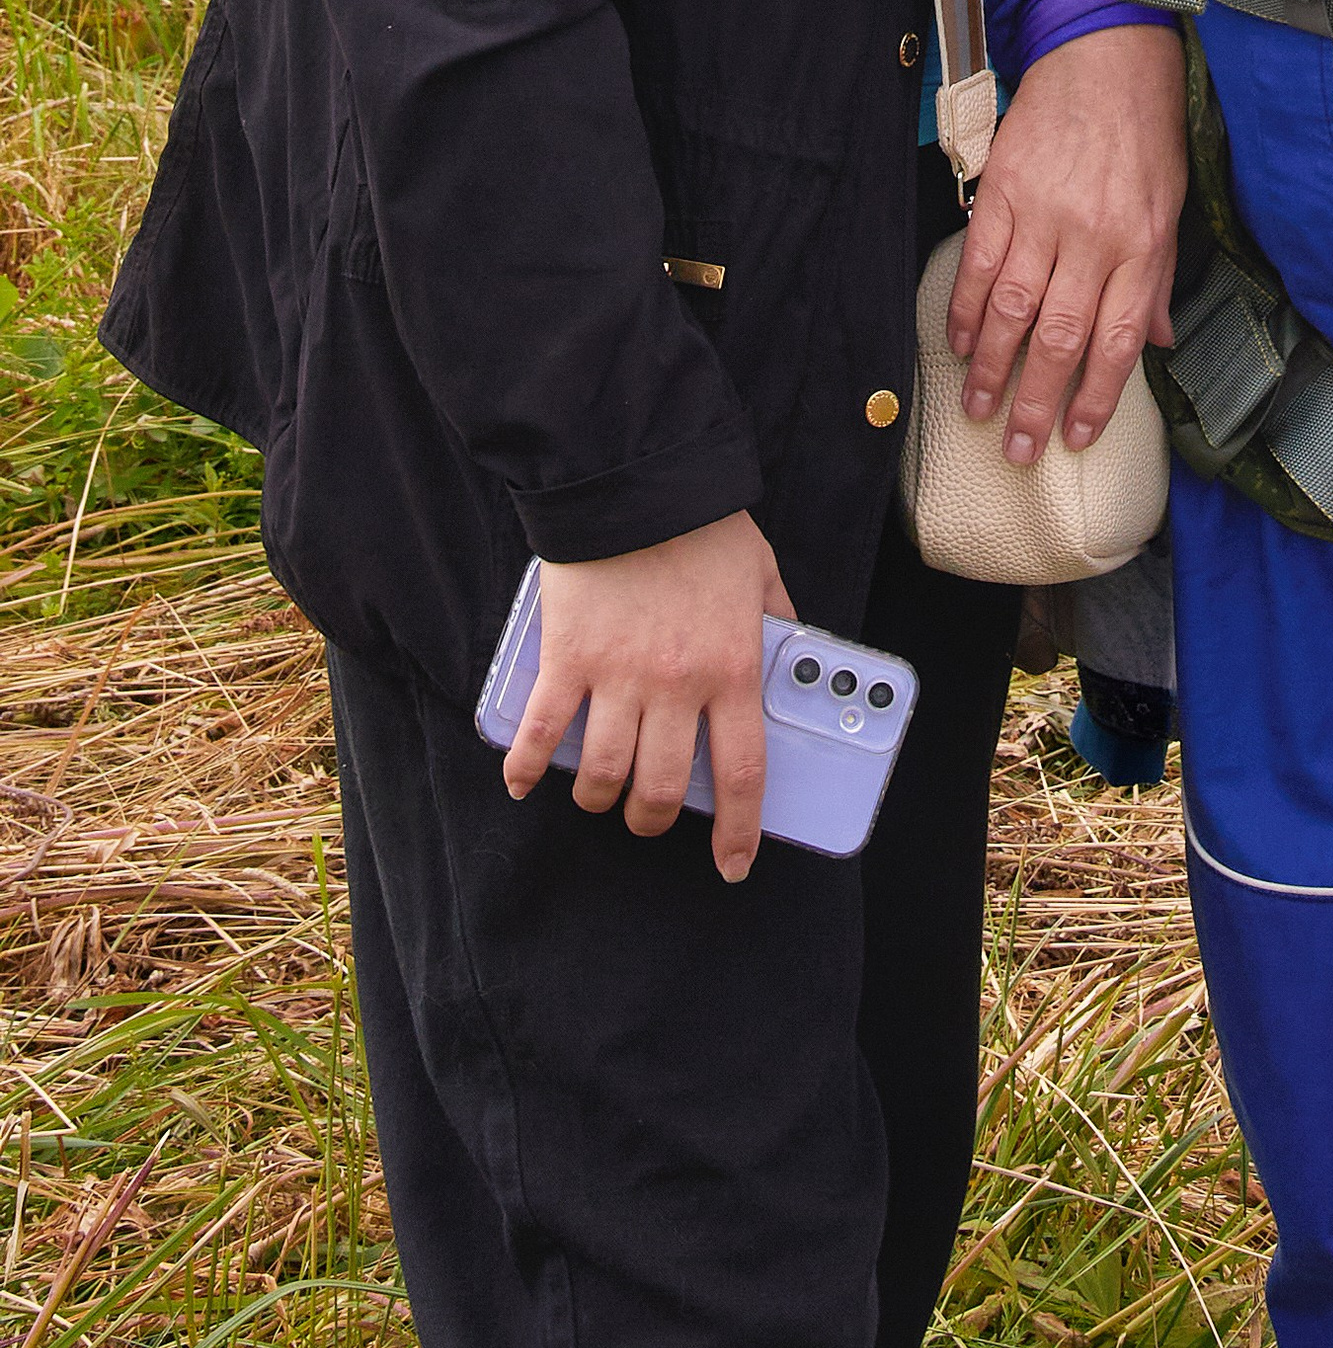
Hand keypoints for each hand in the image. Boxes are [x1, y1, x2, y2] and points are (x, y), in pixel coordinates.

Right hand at [504, 510, 794, 881]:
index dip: (738, 830)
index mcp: (732, 668)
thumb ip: (777, 622)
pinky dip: (528, 767)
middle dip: (652, 819)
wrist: (636, 482)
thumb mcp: (762, 574)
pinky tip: (524, 783)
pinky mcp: (567, 660)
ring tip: (601, 795)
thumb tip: (793, 657)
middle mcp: (677, 685)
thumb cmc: (702, 527)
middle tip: (648, 816)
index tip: (733, 865)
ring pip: (604, 774)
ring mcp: (618, 676)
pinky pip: (542, 731)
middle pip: (661, 787)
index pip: (741, 772)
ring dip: (600, 798)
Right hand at [944, 25, 1186, 464]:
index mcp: (1142, 246)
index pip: (1117, 341)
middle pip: (1059, 338)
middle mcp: (1093, 237)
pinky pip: (979, 263)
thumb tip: (1155, 344)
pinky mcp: (1004, 191)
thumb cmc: (1146, 131)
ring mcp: (1044, 214)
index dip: (1094, 398)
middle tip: (1018, 449)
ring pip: (1012, 310)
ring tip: (980, 410)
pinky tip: (961, 342)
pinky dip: (967, 309)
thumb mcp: (1172, 205)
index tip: (1075, 436)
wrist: (1107, 53)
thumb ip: (1157, 279)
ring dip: (993, 369)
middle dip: (1036, 403)